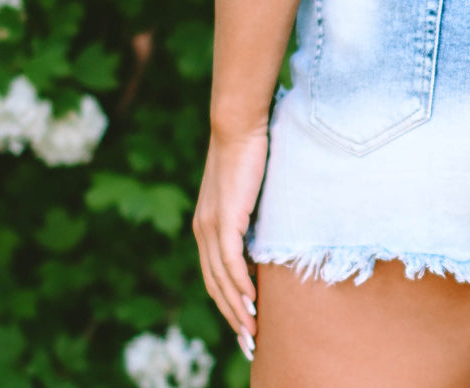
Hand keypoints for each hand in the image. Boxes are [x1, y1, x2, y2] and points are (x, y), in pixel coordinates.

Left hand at [193, 125, 268, 354]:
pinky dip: (240, 286)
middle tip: (248, 344)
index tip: (243, 325)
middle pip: (214, 286)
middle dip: (231, 317)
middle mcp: (203, 230)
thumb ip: (249, 214)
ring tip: (252, 334)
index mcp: (206, 225)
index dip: (227, 303)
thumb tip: (265, 233)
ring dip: (237, 310)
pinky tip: (252, 303)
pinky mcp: (224, 219)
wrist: (238, 125)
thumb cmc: (248, 151)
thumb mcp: (247, 191)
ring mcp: (211, 226)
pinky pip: (230, 262)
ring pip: (222, 280)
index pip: (214, 275)